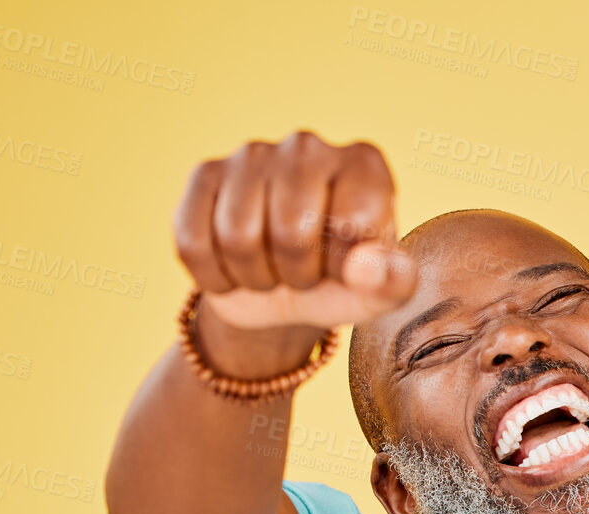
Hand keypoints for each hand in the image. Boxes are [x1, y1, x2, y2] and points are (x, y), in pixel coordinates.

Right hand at [173, 130, 417, 339]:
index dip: (343, 268)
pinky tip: (237, 267)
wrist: (288, 292)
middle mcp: (308, 146)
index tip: (347, 267)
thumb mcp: (380, 293)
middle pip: (289, 233)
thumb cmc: (344, 283)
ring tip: (275, 269)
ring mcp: (252, 154)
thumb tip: (365, 265)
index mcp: (364, 165)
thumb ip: (393, 282)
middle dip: (297, 275)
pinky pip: (195, 242)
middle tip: (305, 273)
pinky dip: (217, 276)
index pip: (349, 228)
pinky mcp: (206, 173)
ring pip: (237, 237)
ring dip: (257, 278)